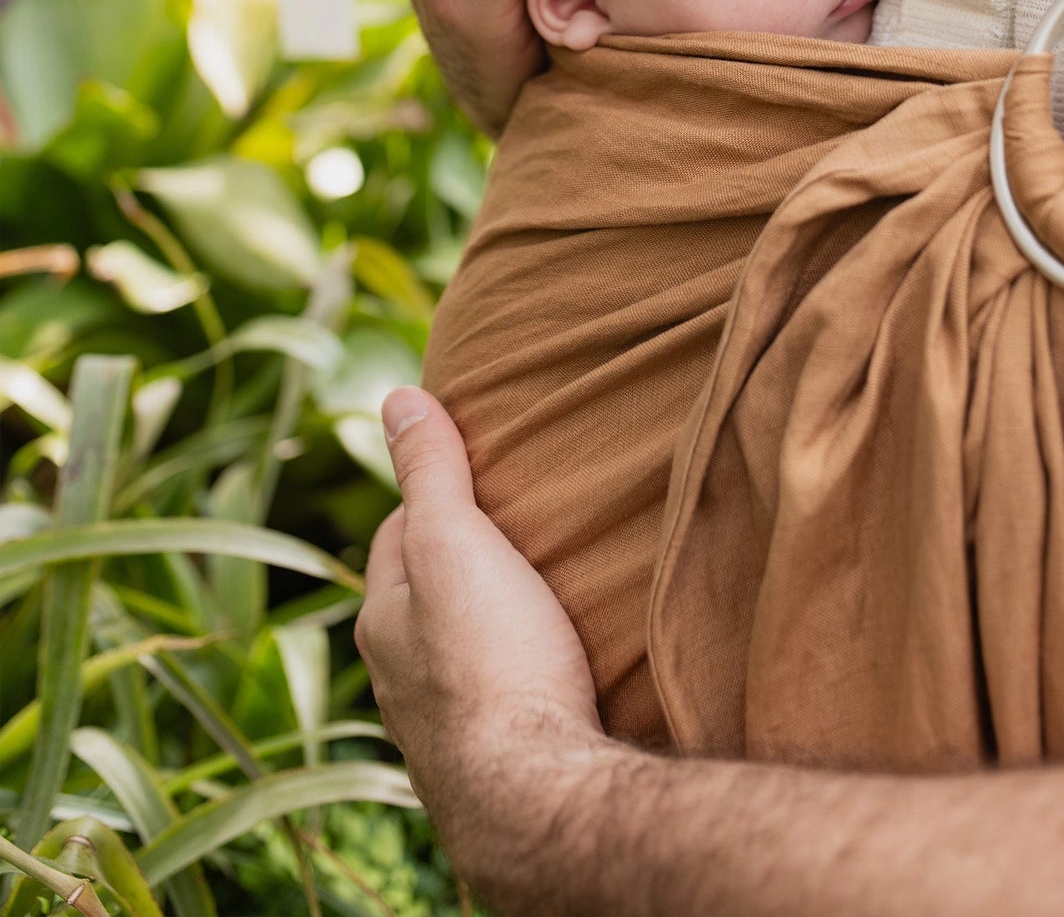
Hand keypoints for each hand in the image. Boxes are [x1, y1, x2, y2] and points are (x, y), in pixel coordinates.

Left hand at [358, 389, 604, 872]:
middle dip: (460, 558)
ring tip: (541, 590)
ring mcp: (442, 723)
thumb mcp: (454, 541)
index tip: (475, 469)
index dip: (433, 493)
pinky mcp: (491, 758)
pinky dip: (516, 669)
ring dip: (491, 618)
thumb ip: (430, 471)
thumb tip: (397, 396)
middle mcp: (399, 676)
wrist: (536, 794)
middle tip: (516, 523)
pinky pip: (498, 693)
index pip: (397, 530)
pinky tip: (553, 665)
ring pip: (460, 647)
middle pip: (426, 592)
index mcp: (382, 618)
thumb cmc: (493, 659)